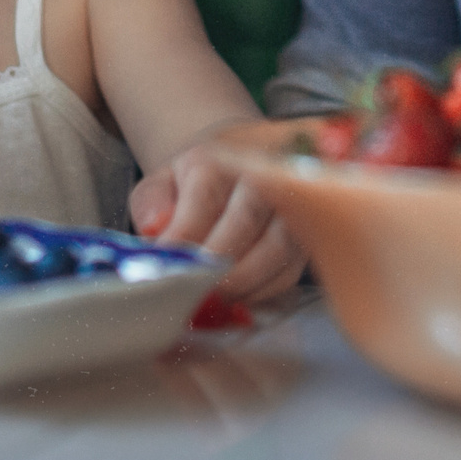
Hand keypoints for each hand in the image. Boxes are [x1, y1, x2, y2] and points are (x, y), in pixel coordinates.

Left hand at [131, 148, 304, 302]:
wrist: (248, 160)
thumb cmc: (202, 180)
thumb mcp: (164, 181)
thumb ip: (151, 204)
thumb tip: (155, 230)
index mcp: (220, 158)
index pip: (202, 199)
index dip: (183, 240)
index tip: (165, 271)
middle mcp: (262, 172)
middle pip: (245, 220)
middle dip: (216, 266)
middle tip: (193, 295)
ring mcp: (293, 200)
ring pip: (278, 246)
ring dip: (244, 284)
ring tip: (216, 301)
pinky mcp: (309, 230)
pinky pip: (290, 268)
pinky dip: (265, 291)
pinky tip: (241, 299)